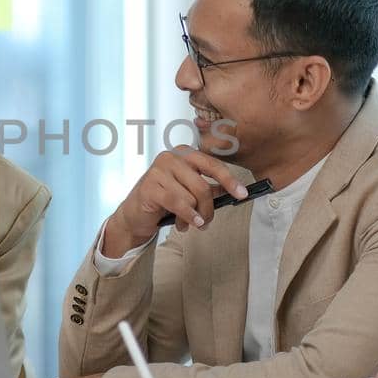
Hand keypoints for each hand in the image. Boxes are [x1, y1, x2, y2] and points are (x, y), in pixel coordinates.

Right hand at [103, 147, 248, 254]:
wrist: (135, 215)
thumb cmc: (164, 201)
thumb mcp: (190, 191)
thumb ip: (209, 188)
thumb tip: (234, 192)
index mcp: (184, 153)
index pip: (213, 165)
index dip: (229, 181)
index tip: (242, 194)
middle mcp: (171, 157)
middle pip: (203, 186)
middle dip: (208, 209)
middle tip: (206, 222)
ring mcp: (158, 170)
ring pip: (191, 198)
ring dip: (194, 216)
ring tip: (187, 223)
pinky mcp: (150, 186)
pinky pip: (178, 204)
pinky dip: (186, 216)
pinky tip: (186, 225)